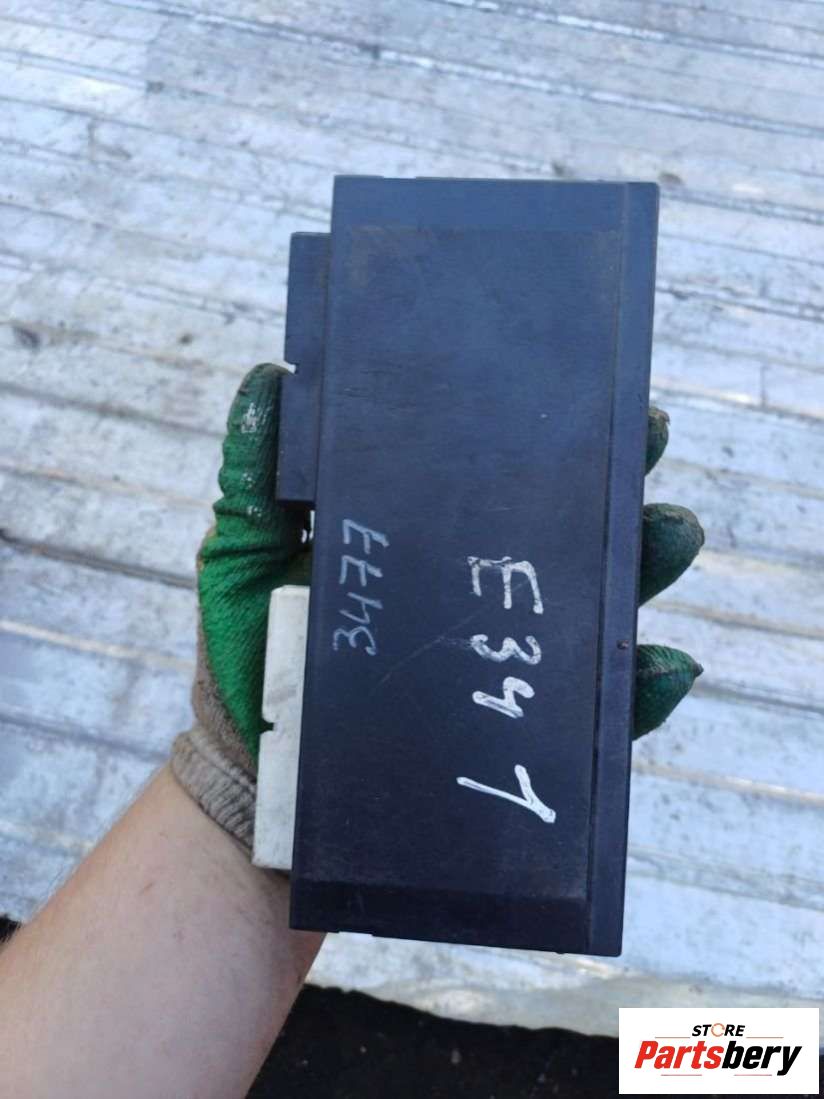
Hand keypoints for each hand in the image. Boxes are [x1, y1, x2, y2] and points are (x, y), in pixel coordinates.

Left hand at [171, 366, 702, 844]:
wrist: (258, 791)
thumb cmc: (249, 666)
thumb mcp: (242, 562)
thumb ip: (255, 481)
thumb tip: (271, 378)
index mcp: (423, 545)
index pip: (496, 481)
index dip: (544, 437)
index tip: (588, 392)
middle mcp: (471, 598)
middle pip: (562, 534)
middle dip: (614, 486)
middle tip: (648, 442)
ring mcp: (499, 669)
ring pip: (593, 611)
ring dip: (644, 568)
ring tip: (668, 533)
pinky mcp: (513, 741)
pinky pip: (591, 716)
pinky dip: (637, 693)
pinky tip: (664, 664)